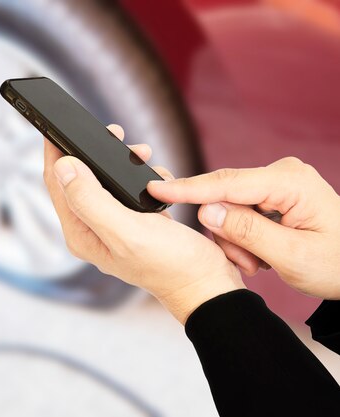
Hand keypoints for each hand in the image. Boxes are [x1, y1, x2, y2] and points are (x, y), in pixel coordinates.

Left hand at [44, 125, 244, 322]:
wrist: (206, 284)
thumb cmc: (170, 265)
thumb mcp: (127, 231)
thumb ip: (91, 200)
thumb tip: (63, 166)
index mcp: (80, 232)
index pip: (57, 183)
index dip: (55, 152)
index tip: (58, 124)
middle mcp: (91, 228)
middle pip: (79, 178)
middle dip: (95, 152)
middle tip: (117, 134)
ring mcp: (112, 225)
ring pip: (105, 180)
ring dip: (121, 162)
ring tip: (143, 154)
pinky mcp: (132, 221)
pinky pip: (126, 188)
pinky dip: (140, 176)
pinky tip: (155, 178)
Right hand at [148, 157, 339, 299]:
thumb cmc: (337, 264)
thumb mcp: (292, 256)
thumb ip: (247, 231)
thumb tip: (206, 210)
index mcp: (290, 182)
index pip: (227, 183)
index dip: (188, 189)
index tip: (155, 189)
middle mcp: (280, 174)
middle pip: (224, 198)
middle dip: (228, 234)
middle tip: (251, 265)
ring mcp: (275, 183)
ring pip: (227, 209)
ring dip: (236, 241)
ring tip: (261, 263)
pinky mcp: (270, 195)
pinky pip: (238, 213)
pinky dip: (242, 237)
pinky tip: (262, 253)